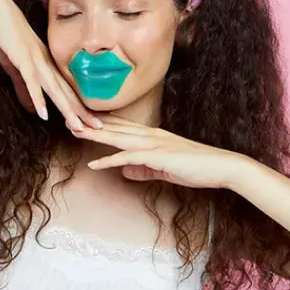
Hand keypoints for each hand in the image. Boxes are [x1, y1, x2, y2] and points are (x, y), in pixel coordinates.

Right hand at [0, 0, 101, 130]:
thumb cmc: (5, 35)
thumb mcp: (16, 66)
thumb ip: (24, 88)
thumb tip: (34, 110)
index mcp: (47, 65)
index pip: (66, 90)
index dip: (79, 107)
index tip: (92, 121)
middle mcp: (46, 64)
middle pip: (67, 93)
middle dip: (82, 112)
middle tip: (98, 128)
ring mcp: (36, 61)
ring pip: (55, 90)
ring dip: (66, 110)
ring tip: (78, 127)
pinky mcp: (22, 59)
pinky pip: (32, 82)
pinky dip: (38, 99)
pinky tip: (44, 115)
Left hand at [72, 114, 237, 188]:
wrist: (222, 166)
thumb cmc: (197, 168)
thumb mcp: (165, 170)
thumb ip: (145, 170)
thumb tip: (125, 172)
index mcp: (153, 136)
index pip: (122, 127)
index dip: (101, 123)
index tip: (82, 120)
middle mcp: (151, 135)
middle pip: (115, 127)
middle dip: (91, 123)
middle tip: (68, 117)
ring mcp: (154, 144)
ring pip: (118, 137)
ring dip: (95, 135)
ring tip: (74, 131)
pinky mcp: (158, 156)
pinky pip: (129, 157)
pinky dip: (110, 160)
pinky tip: (93, 164)